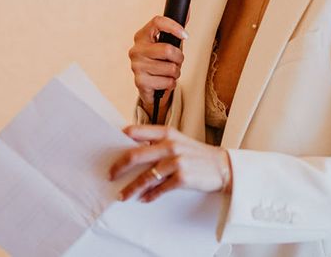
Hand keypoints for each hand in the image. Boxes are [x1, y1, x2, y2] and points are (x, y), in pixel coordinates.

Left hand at [108, 125, 231, 202]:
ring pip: (145, 177)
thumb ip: (158, 142)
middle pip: (135, 155)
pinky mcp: (182, 178)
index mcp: (166, 132)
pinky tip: (143, 199)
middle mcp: (170, 145)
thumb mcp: (178, 141)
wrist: (221, 166)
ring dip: (131, 188)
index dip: (120, 139)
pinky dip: (149, 196)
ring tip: (122, 195)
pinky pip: (159, 189)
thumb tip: (133, 151)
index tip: (109, 150)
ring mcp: (176, 161)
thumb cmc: (196, 154)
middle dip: (119, 167)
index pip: (136, 131)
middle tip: (110, 175)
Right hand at [129, 16, 187, 116]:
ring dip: (175, 73)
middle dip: (179, 58)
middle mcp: (136, 49)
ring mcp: (136, 66)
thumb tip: (188, 9)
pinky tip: (163, 82)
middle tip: (176, 61)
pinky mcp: (140, 83)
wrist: (147, 85)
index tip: (185, 35)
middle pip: (168, 50)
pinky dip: (170, 84)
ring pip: (171, 68)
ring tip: (168, 72)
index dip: (174, 26)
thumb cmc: (159, 61)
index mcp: (142, 35)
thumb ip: (176, 28)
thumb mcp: (167, 43)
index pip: (157, 22)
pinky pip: (168, 82)